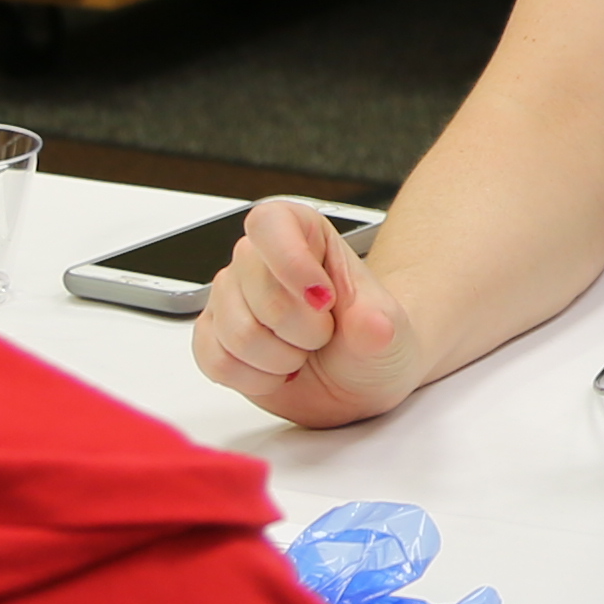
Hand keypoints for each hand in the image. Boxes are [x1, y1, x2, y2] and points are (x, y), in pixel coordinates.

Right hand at [194, 202, 419, 428]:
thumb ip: (380, 324)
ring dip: (280, 359)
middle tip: (324, 335)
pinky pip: (216, 361)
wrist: (358, 379)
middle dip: (300, 329)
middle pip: (255, 289)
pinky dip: (255, 379)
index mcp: (302, 234)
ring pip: (236, 333)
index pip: (270, 224)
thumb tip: (374, 325)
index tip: (323, 300)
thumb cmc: (368, 339)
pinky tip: (278, 371)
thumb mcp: (390, 330)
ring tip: (302, 353)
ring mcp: (230, 299)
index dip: (291, 262)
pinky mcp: (214, 339)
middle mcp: (257, 260)